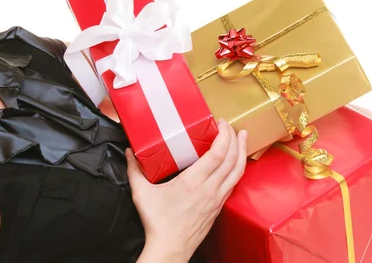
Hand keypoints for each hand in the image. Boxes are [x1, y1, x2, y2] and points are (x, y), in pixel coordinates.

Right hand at [127, 119, 246, 261]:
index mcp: (192, 182)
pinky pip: (233, 183)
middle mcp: (209, 189)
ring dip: (241, 152)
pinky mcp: (218, 207)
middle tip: (232, 126)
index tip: (221, 123)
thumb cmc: (157, 223)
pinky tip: (234, 162)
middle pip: (231, 160)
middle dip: (235, 139)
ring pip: (237, 172)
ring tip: (242, 138)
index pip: (217, 155)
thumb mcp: (141, 194)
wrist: (170, 249)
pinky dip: (236, 168)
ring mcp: (216, 199)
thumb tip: (129, 152)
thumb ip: (134, 170)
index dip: (224, 136)